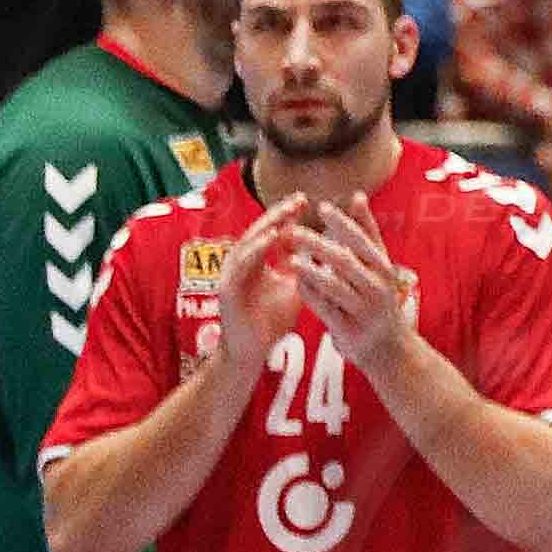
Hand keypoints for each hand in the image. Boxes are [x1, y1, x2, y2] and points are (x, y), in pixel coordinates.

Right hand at [205, 213, 308, 392]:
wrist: (252, 352)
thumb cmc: (271, 322)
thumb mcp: (293, 289)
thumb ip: (302, 269)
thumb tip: (325, 250)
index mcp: (254, 262)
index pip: (270, 232)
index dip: (286, 216)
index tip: (307, 202)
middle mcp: (239, 264)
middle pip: (258, 231)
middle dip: (278, 214)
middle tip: (299, 199)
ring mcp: (230, 275)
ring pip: (248, 242)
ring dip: (268, 226)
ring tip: (288, 212)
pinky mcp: (226, 288)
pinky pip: (241, 263)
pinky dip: (257, 248)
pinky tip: (273, 238)